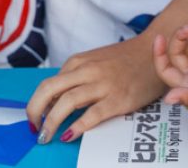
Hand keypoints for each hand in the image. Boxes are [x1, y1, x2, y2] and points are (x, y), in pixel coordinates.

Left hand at [26, 35, 163, 144]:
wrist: (154, 52)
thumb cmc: (124, 60)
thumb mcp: (94, 62)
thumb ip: (76, 77)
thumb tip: (54, 100)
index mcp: (78, 62)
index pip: (49, 84)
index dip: (38, 103)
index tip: (35, 118)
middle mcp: (86, 71)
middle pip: (49, 89)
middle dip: (35, 110)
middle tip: (33, 128)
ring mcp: (102, 85)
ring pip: (67, 102)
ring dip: (51, 122)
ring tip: (46, 136)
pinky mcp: (118, 99)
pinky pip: (93, 114)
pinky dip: (78, 126)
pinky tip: (69, 135)